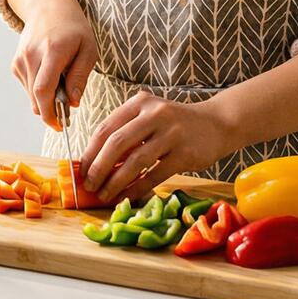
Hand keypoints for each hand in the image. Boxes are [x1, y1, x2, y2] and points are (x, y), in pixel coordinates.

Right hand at [7, 0, 97, 130]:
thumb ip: (80, 77)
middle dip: (51, 110)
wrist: (48, 7)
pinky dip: (39, 89)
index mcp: (52, 51)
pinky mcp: (15, 64)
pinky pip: (27, 87)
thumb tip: (73, 103)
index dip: (49, 113)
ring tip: (62, 81)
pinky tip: (50, 74)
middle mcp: (31, 55)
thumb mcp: (88, 50)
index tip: (59, 126)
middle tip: (66, 109)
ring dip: (46, 98)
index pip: (43, 90)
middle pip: (36, 97)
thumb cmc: (73, 28)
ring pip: (31, 95)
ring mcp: (20, 59)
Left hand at [78, 91, 234, 203]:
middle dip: (98, 167)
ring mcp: (171, 133)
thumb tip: (95, 162)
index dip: (90, 151)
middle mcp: (155, 113)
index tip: (81, 169)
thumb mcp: (150, 116)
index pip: (106, 127)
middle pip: (117, 143)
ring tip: (104, 194)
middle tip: (89, 185)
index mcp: (140, 102)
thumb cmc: (176, 123)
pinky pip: (154, 175)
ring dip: (115, 181)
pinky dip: (137, 188)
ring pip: (135, 161)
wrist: (217, 123)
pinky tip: (126, 196)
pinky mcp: (185, 153)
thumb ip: (127, 132)